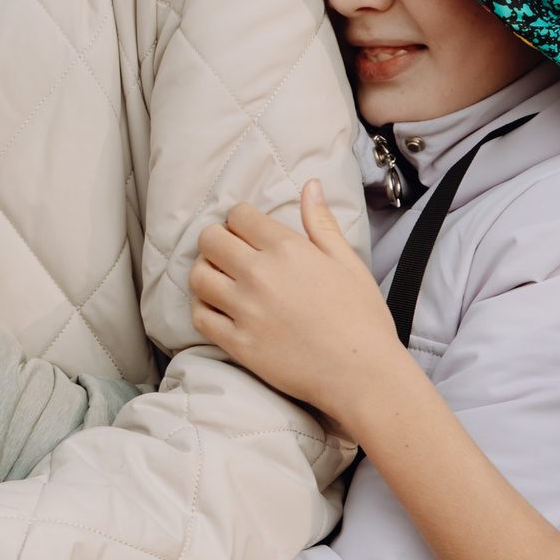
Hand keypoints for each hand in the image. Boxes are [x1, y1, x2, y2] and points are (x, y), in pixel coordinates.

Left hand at [188, 179, 415, 425]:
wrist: (362, 373)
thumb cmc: (361, 317)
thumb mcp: (347, 262)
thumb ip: (321, 222)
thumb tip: (309, 185)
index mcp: (287, 249)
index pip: (238, 216)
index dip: (240, 221)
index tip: (247, 233)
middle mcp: (259, 275)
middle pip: (210, 240)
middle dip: (217, 241)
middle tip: (230, 254)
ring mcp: (245, 310)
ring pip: (198, 277)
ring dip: (205, 273)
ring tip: (221, 280)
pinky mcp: (238, 343)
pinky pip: (200, 317)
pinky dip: (202, 309)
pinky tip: (217, 309)